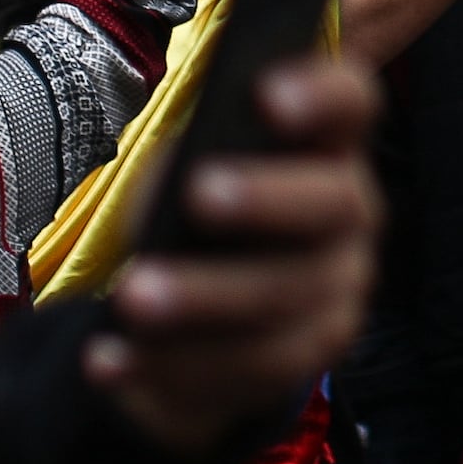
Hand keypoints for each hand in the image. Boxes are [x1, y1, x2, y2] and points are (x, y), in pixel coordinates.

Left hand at [93, 51, 383, 448]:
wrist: (208, 312)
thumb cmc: (198, 215)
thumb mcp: (192, 172)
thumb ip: (195, 163)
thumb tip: (178, 182)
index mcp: (326, 146)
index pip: (351, 105)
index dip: (321, 94)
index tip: (266, 94)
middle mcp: (351, 213)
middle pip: (332, 202)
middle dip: (265, 198)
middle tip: (199, 195)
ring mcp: (340, 288)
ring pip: (285, 296)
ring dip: (204, 297)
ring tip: (133, 299)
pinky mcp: (311, 354)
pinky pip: (252, 368)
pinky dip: (174, 366)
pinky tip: (111, 359)